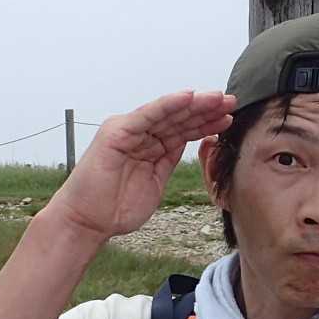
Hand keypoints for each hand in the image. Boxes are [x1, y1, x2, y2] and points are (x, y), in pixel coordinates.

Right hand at [48, 90, 235, 241]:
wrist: (87, 222)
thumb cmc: (116, 208)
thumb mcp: (155, 181)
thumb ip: (169, 160)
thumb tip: (190, 142)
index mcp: (149, 144)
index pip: (182, 130)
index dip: (205, 122)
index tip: (229, 117)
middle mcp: (139, 133)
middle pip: (177, 118)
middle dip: (205, 109)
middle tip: (232, 101)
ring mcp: (128, 130)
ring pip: (166, 113)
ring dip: (193, 104)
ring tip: (218, 98)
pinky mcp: (117, 132)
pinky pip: (147, 115)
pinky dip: (167, 104)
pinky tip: (188, 97)